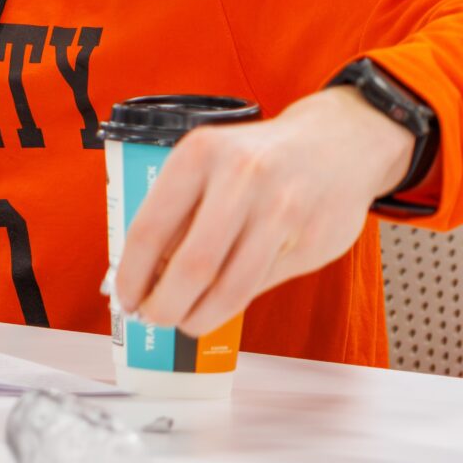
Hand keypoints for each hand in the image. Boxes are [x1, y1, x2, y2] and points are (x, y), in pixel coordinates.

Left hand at [115, 84, 415, 337]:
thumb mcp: (206, 162)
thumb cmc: (257, 158)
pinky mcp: (312, 241)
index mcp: (199, 156)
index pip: (149, 229)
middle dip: (164, 305)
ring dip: (200, 316)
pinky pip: (262, 285)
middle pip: (192, 267)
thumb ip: (177, 212)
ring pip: (231, 288)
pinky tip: (220, 302)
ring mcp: (281, 212)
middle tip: (154, 317)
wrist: (337, 142)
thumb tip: (142, 272)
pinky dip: (234, 303)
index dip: (131, 274)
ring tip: (186, 319)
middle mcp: (241, 180)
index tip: (125, 297)